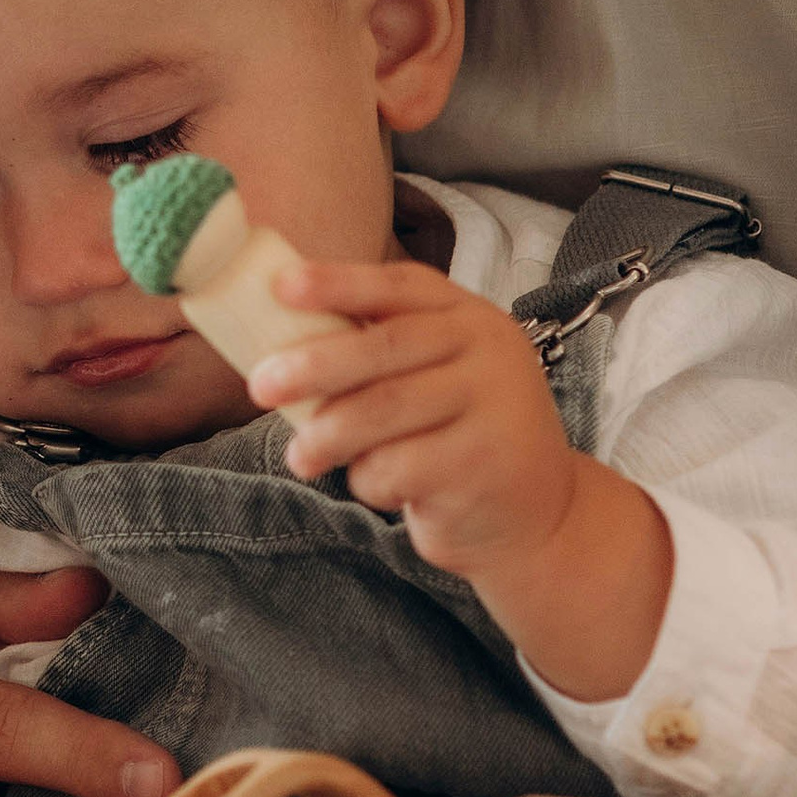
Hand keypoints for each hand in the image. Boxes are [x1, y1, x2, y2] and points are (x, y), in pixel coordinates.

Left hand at [254, 263, 671, 701]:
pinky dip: (370, 480)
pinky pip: (399, 467)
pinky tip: (380, 485)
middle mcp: (487, 350)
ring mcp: (493, 405)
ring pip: (383, 411)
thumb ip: (379, 353)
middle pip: (384, 348)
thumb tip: (277, 342)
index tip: (281, 287)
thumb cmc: (458, 434)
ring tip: (301, 458)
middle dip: (313, 366)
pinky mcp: (484, 464)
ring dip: (327, 437)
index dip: (338, 283)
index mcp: (468, 315)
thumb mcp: (436, 377)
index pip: (399, 286)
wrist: (537, 513)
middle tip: (259, 387)